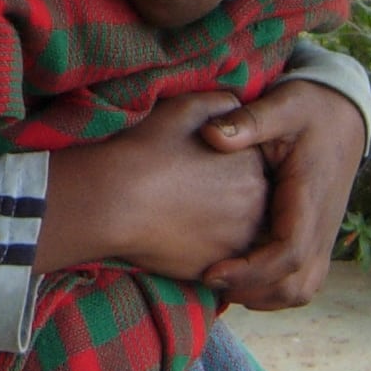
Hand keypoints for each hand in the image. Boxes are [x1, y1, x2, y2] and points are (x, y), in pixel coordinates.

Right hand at [38, 92, 269, 279]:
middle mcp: (256, 202)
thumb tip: (238, 109)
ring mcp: (240, 238)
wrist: (114, 199)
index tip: (194, 167)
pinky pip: (222, 260)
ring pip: (237, 230)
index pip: (250, 166)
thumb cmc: (145, 149)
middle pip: (248, 199)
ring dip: (218, 225)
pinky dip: (205, 250)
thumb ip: (223, 103)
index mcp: (253, 163)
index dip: (221, 165)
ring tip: (181, 215)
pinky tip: (177, 236)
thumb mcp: (186, 108)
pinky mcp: (219, 266)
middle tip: (187, 193)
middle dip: (225, 197)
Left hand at [196, 80, 366, 309]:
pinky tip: (239, 280)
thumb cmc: (308, 109)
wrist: (343, 117)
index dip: (250, 271)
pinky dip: (272, 291)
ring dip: (262, 297)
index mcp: (310, 198)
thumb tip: (211, 135)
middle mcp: (322, 226)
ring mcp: (323, 237)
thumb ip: (250, 120)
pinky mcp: (317, 240)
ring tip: (221, 284)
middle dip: (252, 292)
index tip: (211, 271)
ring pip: (300, 290)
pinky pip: (301, 282)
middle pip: (295, 285)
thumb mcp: (282, 104)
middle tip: (208, 280)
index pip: (288, 253)